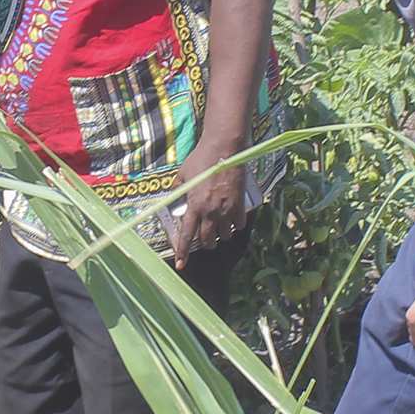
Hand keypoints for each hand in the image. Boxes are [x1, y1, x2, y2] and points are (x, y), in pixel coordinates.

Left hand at [168, 140, 248, 263]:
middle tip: (206, 238)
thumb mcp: (183, 174)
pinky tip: (233, 220)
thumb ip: (178, 188)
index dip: (183, 252)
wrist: (225, 149)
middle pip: (208, 240)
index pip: (187, 236)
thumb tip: (174, 196)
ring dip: (221, 235)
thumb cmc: (202, 158)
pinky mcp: (240, 205)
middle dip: (206, 243)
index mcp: (194, 206)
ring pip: (225, 235)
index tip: (181, 265)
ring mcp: (227, 210)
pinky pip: (239, 225)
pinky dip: (235, 226)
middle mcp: (210, 212)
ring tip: (220, 227)